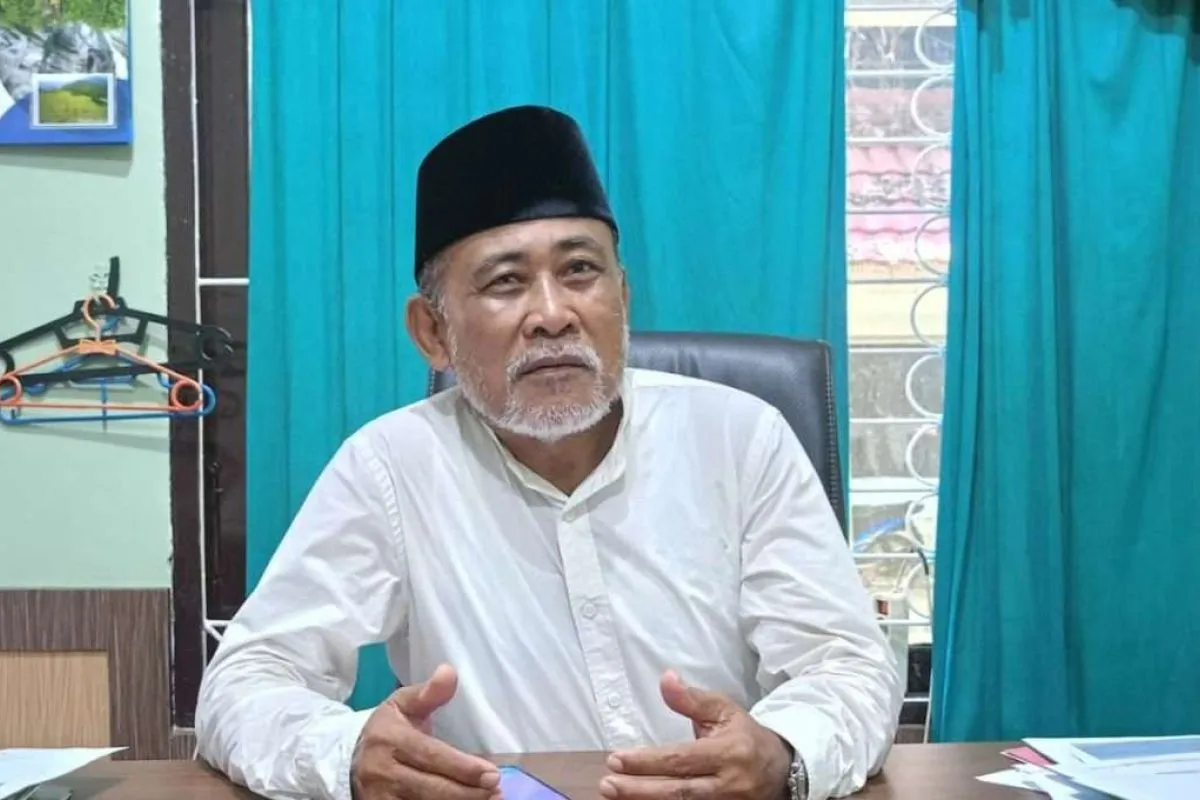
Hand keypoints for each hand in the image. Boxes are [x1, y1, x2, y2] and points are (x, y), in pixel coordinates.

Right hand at [350, 664, 499, 799]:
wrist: (348, 761)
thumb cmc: (387, 729)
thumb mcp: (403, 704)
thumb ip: (428, 692)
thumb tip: (449, 672)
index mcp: (390, 740)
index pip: (431, 756)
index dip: (462, 767)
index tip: (492, 774)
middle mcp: (383, 772)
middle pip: (431, 789)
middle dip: (467, 793)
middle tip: (496, 791)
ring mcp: (381, 798)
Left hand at [600, 671, 792, 799]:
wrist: (782, 770)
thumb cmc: (745, 736)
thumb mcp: (723, 710)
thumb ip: (691, 699)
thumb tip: (666, 679)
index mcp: (728, 753)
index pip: (680, 760)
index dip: (647, 762)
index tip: (616, 760)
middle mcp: (728, 785)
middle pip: (678, 791)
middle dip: (639, 790)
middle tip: (608, 784)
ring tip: (615, 797)